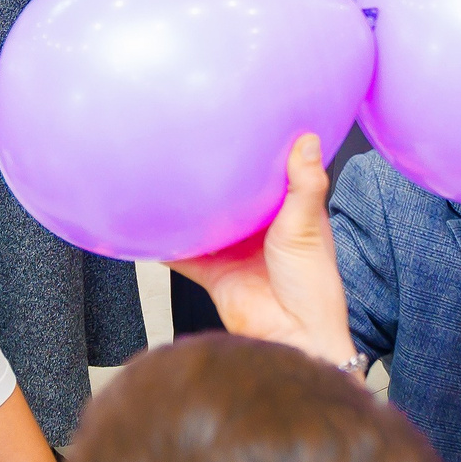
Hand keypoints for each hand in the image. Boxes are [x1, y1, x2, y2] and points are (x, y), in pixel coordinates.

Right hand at [170, 137, 354, 365]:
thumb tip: (307, 139)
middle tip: (195, 146)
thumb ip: (305, 184)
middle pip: (232, 199)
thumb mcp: (308, 224)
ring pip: (204, 223)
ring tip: (165, 177)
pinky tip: (148, 225)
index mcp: (288, 214)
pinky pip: (183, 255)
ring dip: (188, 208)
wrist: (292, 335)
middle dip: (216, 180)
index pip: (271, 177)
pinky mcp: (212, 273)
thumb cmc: (312, 285)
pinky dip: (166, 244)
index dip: (259, 157)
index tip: (243, 126)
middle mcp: (259, 230)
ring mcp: (233, 251)